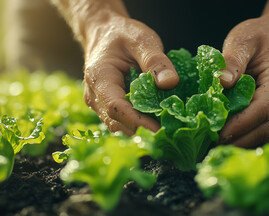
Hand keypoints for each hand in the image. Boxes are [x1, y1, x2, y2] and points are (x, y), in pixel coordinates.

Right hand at [82, 15, 179, 134]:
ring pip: (121, 126)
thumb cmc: (122, 34)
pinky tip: (159, 119)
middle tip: (172, 129)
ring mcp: (100, 104)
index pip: (116, 108)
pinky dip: (141, 123)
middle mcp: (95, 96)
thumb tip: (170, 82)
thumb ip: (156, 60)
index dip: (139, 122)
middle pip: (119, 122)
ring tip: (167, 125)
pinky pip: (124, 122)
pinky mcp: (108, 108)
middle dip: (144, 129)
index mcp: (100, 78)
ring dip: (143, 128)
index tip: (162, 130)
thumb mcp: (141, 40)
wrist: (104, 33)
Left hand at [219, 17, 268, 147]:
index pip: (262, 111)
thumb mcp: (243, 39)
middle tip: (210, 149)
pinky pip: (263, 131)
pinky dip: (245, 139)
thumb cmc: (261, 36)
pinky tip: (225, 142)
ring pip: (265, 134)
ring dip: (241, 144)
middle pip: (264, 129)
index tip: (217, 134)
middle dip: (238, 141)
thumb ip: (232, 60)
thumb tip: (221, 83)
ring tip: (214, 149)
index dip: (240, 126)